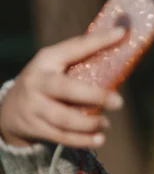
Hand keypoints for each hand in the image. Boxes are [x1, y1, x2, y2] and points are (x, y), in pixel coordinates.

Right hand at [0, 28, 126, 148]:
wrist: (9, 110)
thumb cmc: (47, 82)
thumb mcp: (56, 64)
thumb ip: (83, 57)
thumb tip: (123, 43)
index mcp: (47, 59)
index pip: (75, 47)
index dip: (98, 41)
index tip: (123, 34)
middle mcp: (38, 81)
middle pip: (67, 89)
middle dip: (95, 96)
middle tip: (119, 102)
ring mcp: (34, 106)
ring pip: (64, 118)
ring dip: (90, 123)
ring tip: (106, 123)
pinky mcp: (34, 127)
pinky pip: (61, 136)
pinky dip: (82, 140)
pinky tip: (99, 138)